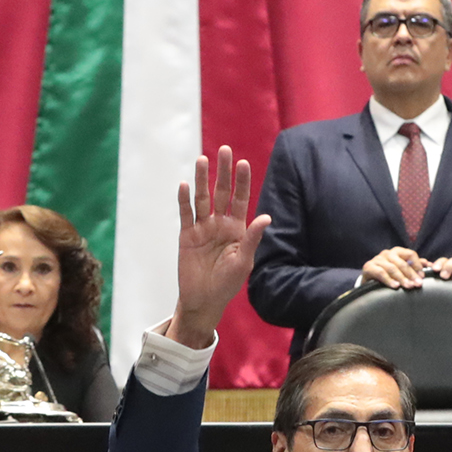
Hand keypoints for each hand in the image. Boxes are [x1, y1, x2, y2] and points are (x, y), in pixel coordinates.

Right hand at [168, 146, 269, 348]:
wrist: (204, 301)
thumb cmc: (227, 283)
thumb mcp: (244, 261)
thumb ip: (252, 238)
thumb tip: (266, 217)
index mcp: (237, 229)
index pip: (241, 199)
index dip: (242, 182)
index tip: (243, 163)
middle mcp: (220, 224)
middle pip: (221, 192)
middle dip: (223, 172)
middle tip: (224, 150)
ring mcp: (202, 228)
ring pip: (202, 199)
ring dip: (202, 180)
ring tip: (202, 159)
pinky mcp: (186, 235)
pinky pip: (185, 214)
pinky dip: (184, 200)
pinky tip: (185, 185)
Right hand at [361, 246, 428, 288]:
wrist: (369, 280)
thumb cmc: (388, 274)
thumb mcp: (402, 269)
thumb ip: (414, 265)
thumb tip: (429, 264)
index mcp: (397, 251)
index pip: (410, 254)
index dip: (417, 265)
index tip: (422, 276)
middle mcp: (387, 253)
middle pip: (402, 262)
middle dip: (411, 274)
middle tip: (418, 284)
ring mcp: (377, 259)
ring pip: (392, 268)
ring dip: (402, 278)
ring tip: (408, 287)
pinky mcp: (368, 267)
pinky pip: (381, 273)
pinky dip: (389, 280)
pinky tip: (395, 286)